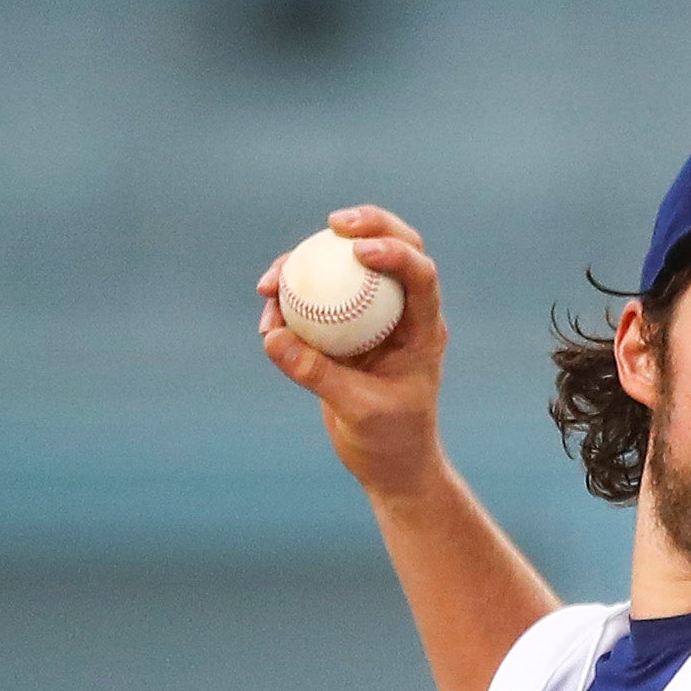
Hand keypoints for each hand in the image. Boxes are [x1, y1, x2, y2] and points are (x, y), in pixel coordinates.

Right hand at [259, 204, 450, 498]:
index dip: (396, 251)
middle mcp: (399, 314)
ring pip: (345, 268)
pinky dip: (290, 301)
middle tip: (331, 223)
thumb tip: (272, 337)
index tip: (359, 250)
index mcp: (423, 330)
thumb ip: (317, 374)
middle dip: (365, 225)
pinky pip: (315, 299)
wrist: (388, 466)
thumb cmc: (390, 442)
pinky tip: (267, 317)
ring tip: (269, 285)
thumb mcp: (357, 411)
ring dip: (308, 264)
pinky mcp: (341, 329)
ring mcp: (370, 317)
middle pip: (391, 248)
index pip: (420, 276)